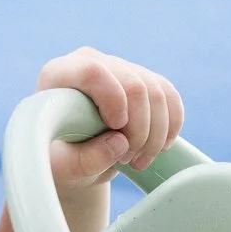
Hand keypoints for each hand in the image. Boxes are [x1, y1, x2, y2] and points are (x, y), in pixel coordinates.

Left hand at [34, 47, 185, 193]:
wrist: (74, 158)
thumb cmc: (61, 161)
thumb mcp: (63, 169)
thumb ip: (83, 160)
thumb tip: (119, 143)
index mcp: (59, 75)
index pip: (92, 73)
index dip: (112, 101)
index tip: (116, 130)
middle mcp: (90, 62)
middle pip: (133, 85)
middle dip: (139, 130)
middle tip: (126, 160)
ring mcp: (119, 68)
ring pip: (157, 93)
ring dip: (155, 135)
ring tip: (137, 161)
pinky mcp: (142, 79)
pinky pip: (170, 97)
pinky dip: (171, 126)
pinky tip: (159, 149)